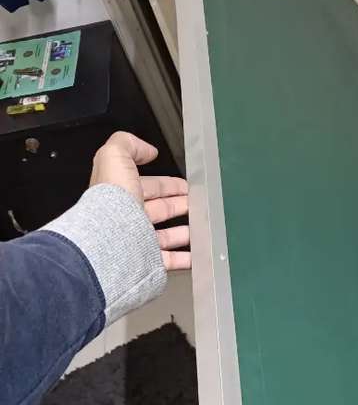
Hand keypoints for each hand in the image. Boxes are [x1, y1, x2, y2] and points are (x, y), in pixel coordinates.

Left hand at [90, 131, 190, 269]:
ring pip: (166, 235)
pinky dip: (185, 257)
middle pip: (159, 210)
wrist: (109, 240)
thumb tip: (146, 149)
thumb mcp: (114, 157)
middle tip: (197, 204)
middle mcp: (129, 218)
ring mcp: (138, 241)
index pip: (148, 186)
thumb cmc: (111, 200)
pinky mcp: (147, 260)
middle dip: (179, 205)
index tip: (184, 185)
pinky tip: (196, 253)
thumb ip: (128, 144)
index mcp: (122, 194)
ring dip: (184, 231)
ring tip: (201, 228)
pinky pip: (169, 260)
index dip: (167, 184)